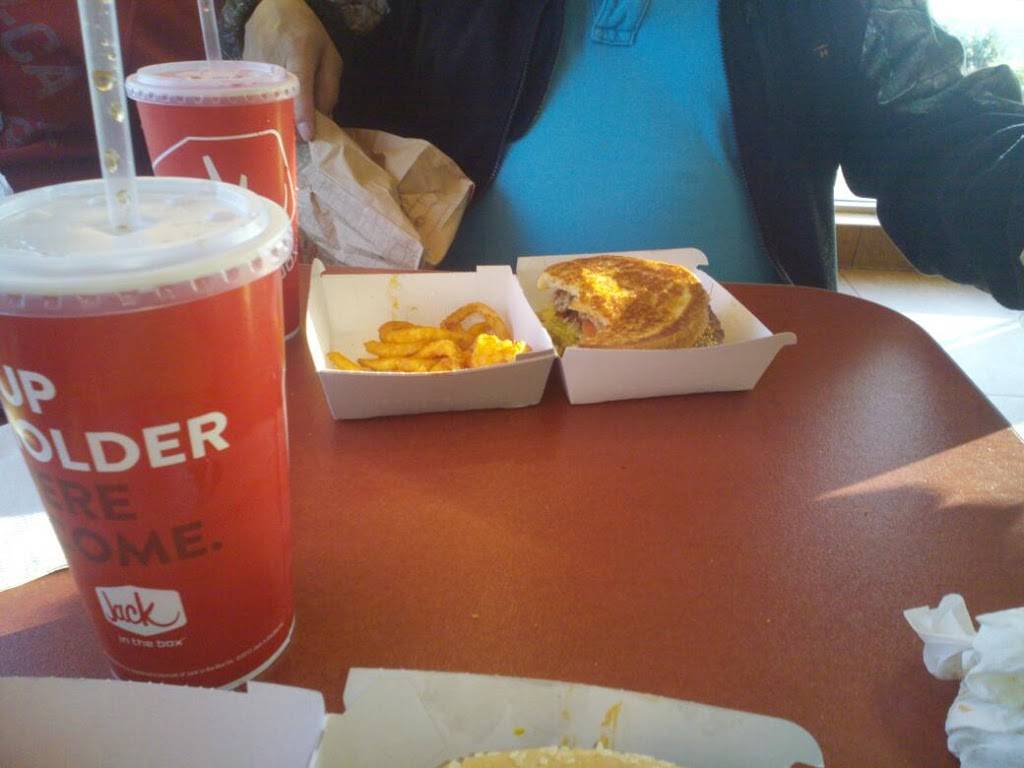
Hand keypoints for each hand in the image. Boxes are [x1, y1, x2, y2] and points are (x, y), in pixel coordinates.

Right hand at [243, 0, 343, 140]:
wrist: (272, 6)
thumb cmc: (306, 31)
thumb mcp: (329, 54)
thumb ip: (329, 87)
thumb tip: (325, 119)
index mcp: (298, 51)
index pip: (300, 87)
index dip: (304, 113)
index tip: (309, 136)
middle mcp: (273, 58)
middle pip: (282, 99)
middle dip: (295, 120)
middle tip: (304, 132)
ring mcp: (254, 64)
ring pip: (267, 101)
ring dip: (280, 114)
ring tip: (290, 117)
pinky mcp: (243, 70)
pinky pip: (256, 95)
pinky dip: (268, 104)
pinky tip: (276, 104)